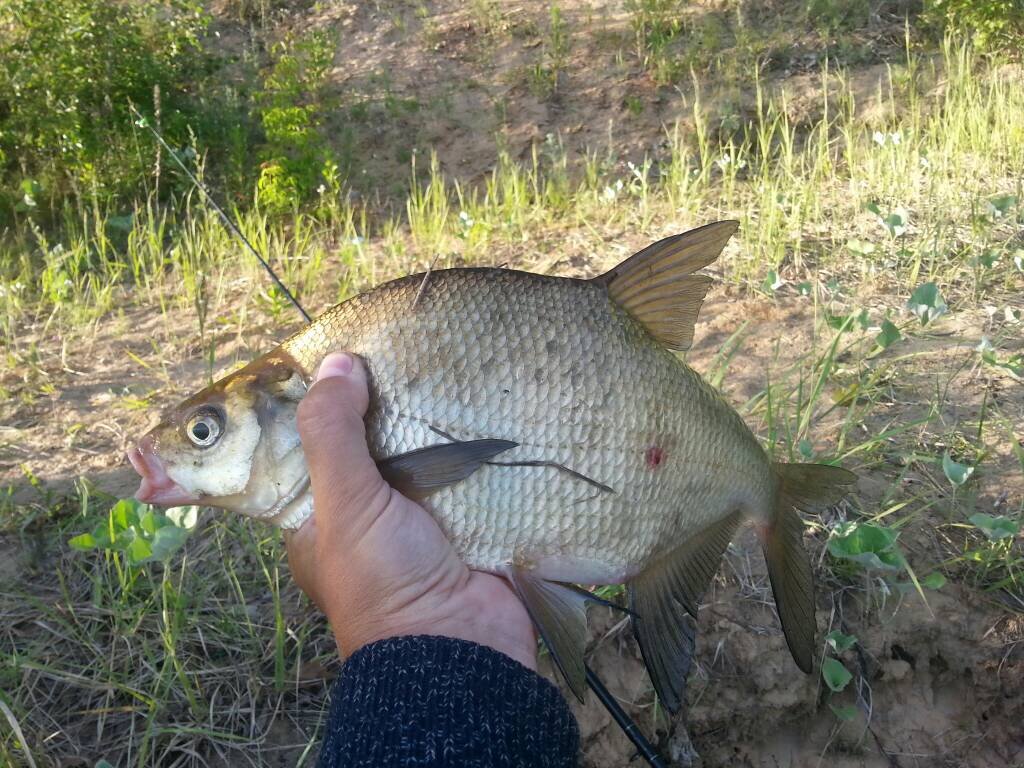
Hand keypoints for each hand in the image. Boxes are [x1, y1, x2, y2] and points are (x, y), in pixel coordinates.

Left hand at [285, 352, 536, 669]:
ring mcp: (423, 522)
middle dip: (391, 408)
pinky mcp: (470, 523)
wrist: (462, 649)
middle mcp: (369, 518)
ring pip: (427, 456)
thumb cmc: (384, 581)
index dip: (328, 405)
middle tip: (406, 350)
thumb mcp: (344, 505)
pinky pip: (470, 473)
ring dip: (438, 424)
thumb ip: (333, 435)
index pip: (317, 449)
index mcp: (322, 520)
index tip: (348, 354)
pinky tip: (487, 402)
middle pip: (377, 447)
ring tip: (450, 362)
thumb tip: (336, 363)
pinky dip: (478, 446)